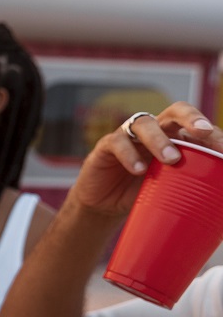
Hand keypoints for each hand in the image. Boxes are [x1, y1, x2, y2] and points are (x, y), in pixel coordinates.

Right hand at [67, 102, 222, 218]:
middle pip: (174, 111)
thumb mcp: (171, 190)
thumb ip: (191, 185)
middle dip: (191, 118)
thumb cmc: (141, 194)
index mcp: (174, 138)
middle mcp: (154, 131)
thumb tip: (219, 196)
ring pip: (145, 124)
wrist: (105, 205)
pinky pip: (118, 142)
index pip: (196, 128)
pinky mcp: (106, 146)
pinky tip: (138, 170)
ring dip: (160, 140)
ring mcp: (129, 136)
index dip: (212, 134)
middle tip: (203, 132)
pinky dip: (129, 154)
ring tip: (171, 160)